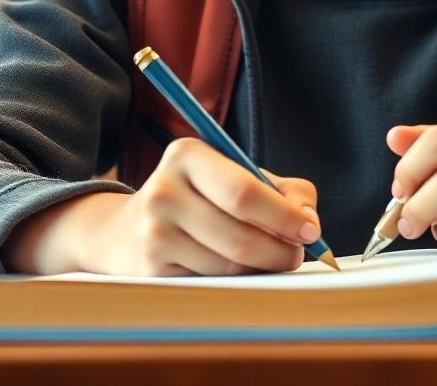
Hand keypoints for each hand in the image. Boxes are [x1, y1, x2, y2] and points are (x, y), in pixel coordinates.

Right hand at [0, 139, 321, 276]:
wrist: (125, 229)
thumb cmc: (199, 197)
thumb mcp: (234, 174)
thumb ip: (282, 189)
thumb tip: (308, 219)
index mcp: (188, 154)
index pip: (244, 191)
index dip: (283, 215)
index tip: (311, 230)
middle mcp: (164, 190)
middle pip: (239, 234)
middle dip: (280, 249)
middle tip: (298, 253)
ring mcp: (153, 233)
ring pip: (228, 265)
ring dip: (261, 267)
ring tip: (269, 258)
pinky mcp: (151, 270)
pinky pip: (211, 283)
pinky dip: (235, 280)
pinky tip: (236, 268)